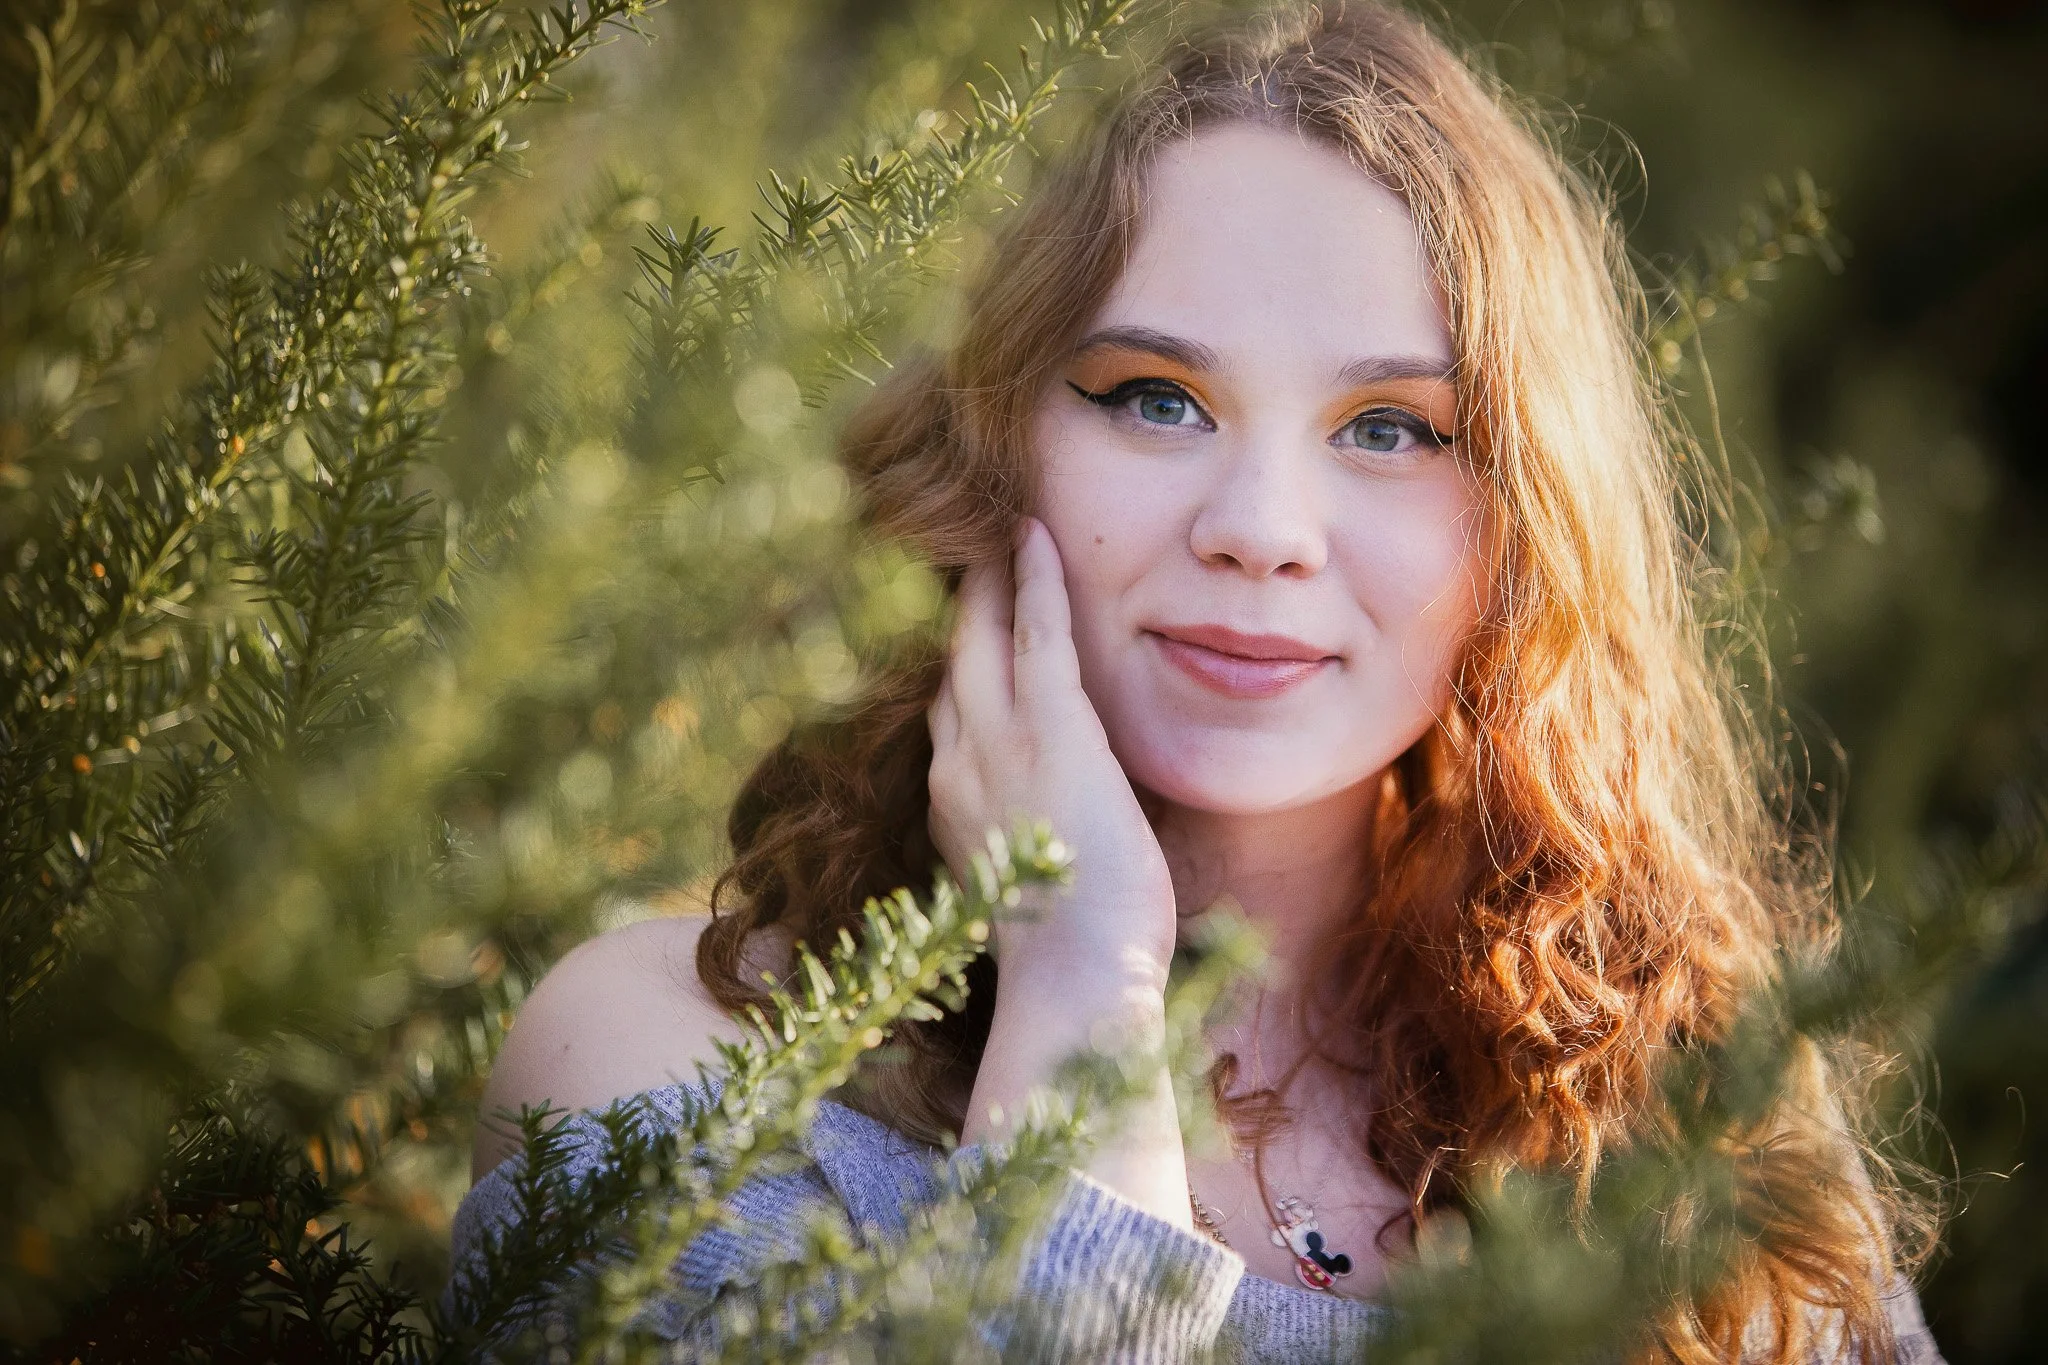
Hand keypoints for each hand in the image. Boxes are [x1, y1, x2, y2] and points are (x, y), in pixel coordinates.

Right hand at [926, 518, 1177, 985]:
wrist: (1077, 982)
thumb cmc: (1077, 963)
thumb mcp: (1035, 898)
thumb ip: (1033, 853)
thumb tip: (1063, 838)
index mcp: (955, 816)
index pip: (951, 726)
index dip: (962, 681)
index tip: (971, 649)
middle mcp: (957, 771)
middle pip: (952, 670)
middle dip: (961, 614)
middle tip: (971, 560)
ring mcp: (995, 746)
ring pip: (981, 639)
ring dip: (989, 583)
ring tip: (999, 534)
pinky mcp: (1049, 729)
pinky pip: (1035, 631)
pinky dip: (1032, 579)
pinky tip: (1034, 535)